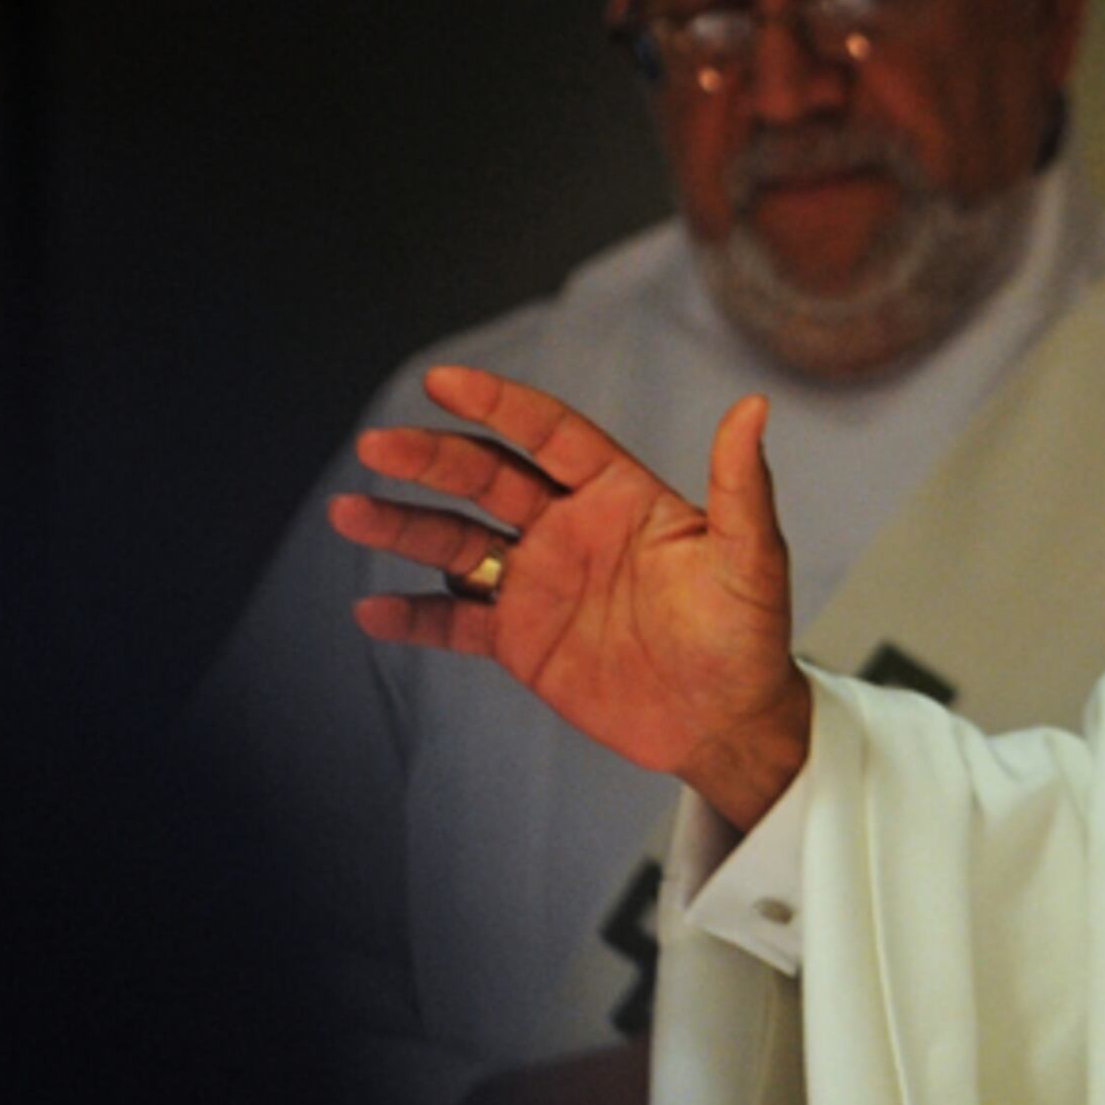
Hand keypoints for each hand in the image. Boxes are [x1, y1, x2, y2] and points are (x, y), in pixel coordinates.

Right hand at [333, 367, 811, 827]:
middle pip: (487, 479)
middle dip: (432, 460)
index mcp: (620, 496)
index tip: (444, 382)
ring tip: (349, 510)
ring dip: (404, 525)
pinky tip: (371, 608)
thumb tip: (755, 407)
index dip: (499, 407)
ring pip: (458, 543)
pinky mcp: (521, 641)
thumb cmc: (749, 635)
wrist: (727, 722)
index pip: (550, 435)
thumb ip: (740, 484)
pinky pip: (455, 621)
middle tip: (378, 446)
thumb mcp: (750, 558)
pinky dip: (414, 616)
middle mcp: (570, 530)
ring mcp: (540, 583)